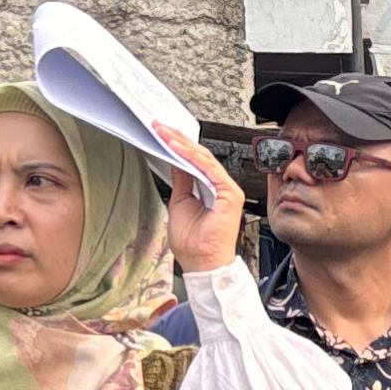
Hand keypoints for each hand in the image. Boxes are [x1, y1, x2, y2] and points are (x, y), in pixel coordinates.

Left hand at [158, 128, 242, 274]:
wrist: (201, 261)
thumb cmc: (193, 241)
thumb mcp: (180, 201)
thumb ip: (181, 181)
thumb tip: (175, 161)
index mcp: (211, 188)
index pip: (195, 161)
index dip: (178, 146)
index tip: (161, 134)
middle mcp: (221, 187)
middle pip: (200, 156)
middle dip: (178, 140)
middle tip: (160, 127)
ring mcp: (228, 190)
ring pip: (205, 159)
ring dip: (183, 145)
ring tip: (165, 134)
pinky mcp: (230, 195)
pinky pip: (211, 170)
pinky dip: (194, 158)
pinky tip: (178, 148)